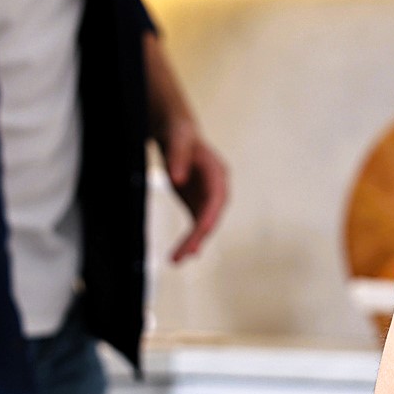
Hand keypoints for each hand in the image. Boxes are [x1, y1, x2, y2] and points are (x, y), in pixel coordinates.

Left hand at [158, 119, 227, 262]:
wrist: (178, 134)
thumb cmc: (180, 134)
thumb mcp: (177, 140)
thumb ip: (177, 158)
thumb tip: (177, 180)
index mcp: (217, 173)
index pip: (216, 200)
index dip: (209, 217)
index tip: (200, 232)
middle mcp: (217, 189)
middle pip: (210, 217)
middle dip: (199, 237)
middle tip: (184, 255)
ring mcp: (207, 198)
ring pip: (203, 225)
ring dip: (192, 243)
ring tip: (176, 260)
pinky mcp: (196, 203)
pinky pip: (195, 225)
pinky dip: (188, 239)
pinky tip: (181, 254)